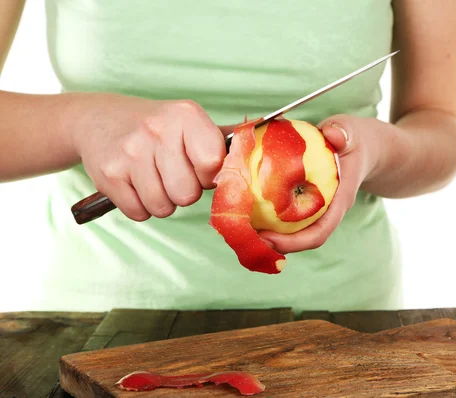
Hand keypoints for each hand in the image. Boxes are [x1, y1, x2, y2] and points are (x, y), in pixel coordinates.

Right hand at [72, 93, 232, 220]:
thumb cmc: (155, 127)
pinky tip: (135, 183)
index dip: (208, 175)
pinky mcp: (108, 175)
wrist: (97, 119)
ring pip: (163, 207)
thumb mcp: (189, 122)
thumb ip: (222, 143)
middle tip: (172, 173)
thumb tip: (260, 154)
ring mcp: (130, 153)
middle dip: (183, 191)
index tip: (197, 166)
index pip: (212, 164)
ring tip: (153, 177)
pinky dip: (140, 206)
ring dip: (162, 201)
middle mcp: (157, 131)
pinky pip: (139, 213)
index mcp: (186, 116)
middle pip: (187, 194)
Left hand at [258, 114, 378, 253]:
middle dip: (275, 244)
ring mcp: (316, 210)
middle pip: (303, 239)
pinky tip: (246, 211)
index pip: (320, 231)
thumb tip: (332, 134)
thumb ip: (343, 133)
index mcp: (339, 200)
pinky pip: (287, 218)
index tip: (268, 239)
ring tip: (241, 230)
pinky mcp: (306, 205)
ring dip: (268, 235)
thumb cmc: (354, 141)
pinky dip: (267, 218)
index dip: (295, 241)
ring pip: (294, 232)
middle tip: (244, 238)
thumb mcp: (351, 132)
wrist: (362, 149)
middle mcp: (327, 211)